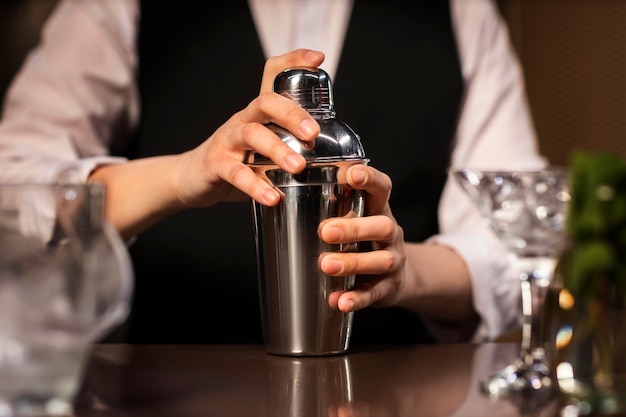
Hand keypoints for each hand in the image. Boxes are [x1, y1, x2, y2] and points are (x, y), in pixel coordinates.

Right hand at [171, 49, 324, 207]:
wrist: (194, 179)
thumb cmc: (238, 161)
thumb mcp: (265, 149)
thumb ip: (290, 147)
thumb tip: (333, 159)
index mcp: (259, 113)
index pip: (273, 76)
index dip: (294, 61)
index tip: (318, 60)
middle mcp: (243, 120)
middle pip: (265, 102)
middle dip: (292, 114)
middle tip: (313, 133)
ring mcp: (228, 140)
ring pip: (252, 135)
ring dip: (277, 149)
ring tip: (298, 167)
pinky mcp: (216, 164)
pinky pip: (236, 173)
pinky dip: (256, 186)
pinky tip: (273, 197)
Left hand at [318, 164, 407, 312]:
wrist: (398, 276)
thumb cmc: (364, 239)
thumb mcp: (356, 218)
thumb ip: (332, 207)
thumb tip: (281, 195)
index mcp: (379, 209)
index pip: (382, 188)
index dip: (369, 179)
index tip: (351, 174)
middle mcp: (390, 232)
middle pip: (382, 225)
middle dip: (354, 228)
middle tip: (325, 231)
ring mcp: (393, 260)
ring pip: (379, 260)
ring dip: (352, 263)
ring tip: (326, 265)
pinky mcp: (390, 287)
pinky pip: (374, 293)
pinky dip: (357, 298)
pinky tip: (339, 301)